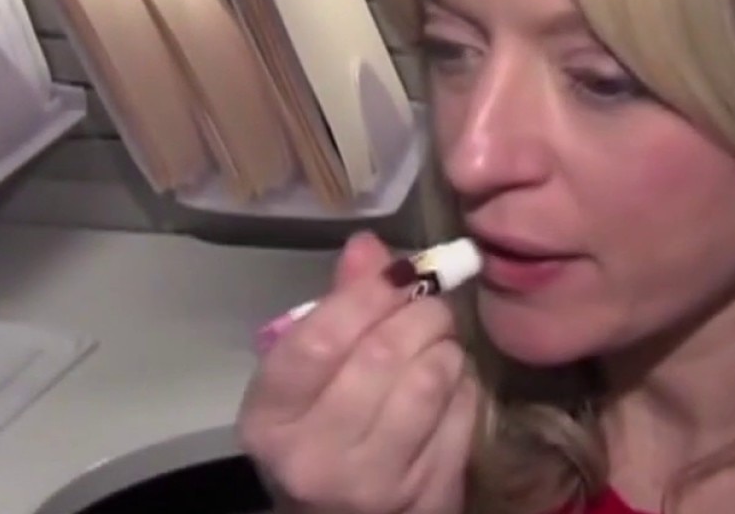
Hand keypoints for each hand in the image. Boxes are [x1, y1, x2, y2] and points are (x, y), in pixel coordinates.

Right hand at [237, 231, 477, 513]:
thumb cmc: (318, 432)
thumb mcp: (306, 376)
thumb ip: (337, 307)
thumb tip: (369, 245)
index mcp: (270, 418)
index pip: (319, 340)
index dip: (367, 294)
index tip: (401, 271)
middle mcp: (314, 458)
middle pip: (382, 354)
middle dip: (420, 313)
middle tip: (429, 304)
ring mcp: (373, 484)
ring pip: (430, 380)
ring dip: (446, 347)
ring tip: (438, 344)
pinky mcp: (426, 497)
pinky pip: (463, 414)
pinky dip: (464, 387)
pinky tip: (449, 387)